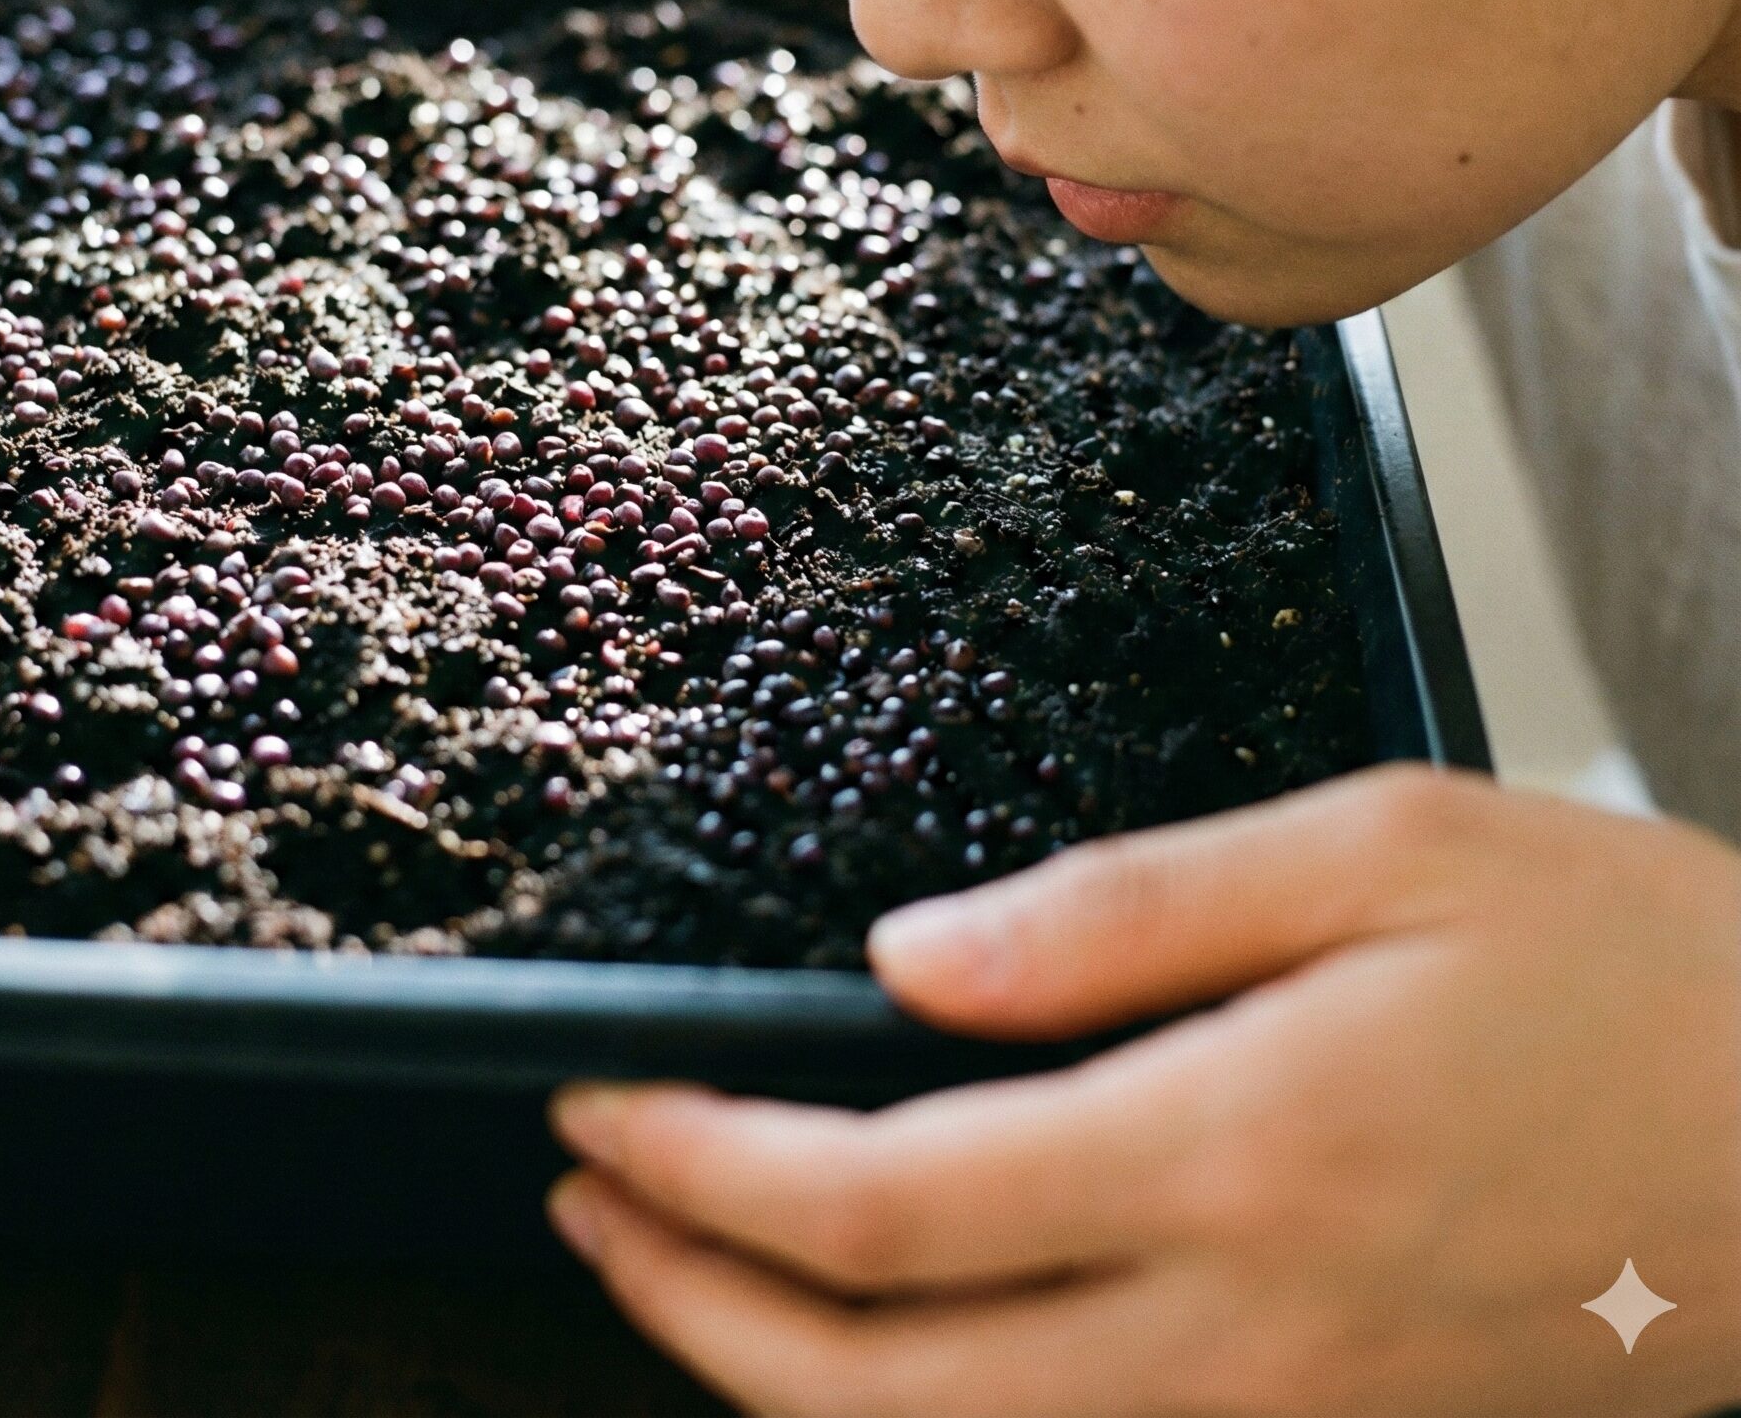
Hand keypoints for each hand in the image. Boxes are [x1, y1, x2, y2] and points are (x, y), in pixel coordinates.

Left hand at [547, 764, 1740, 1417]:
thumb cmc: (1633, 976)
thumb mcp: (1380, 855)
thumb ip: (1124, 910)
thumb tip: (908, 958)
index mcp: (1229, 1156)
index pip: (880, 1204)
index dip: (701, 1169)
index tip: (599, 1105)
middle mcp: (1239, 1336)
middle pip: (878, 1391)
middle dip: (690, 1303)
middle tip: (586, 1202)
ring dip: (784, 1384)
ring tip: (684, 1274)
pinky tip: (886, 1341)